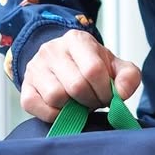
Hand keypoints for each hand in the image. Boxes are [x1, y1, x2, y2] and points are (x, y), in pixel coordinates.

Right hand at [20, 30, 141, 122]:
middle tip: (95, 101)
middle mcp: (52, 50)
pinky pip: (36, 106)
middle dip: (91, 101)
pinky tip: (64, 109)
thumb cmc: (90, 66)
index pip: (94, 70)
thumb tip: (121, 94)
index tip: (108, 95)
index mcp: (77, 40)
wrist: (64, 63)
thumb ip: (128, 77)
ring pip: (56, 97)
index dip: (105, 90)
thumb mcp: (115, 66)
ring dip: (73, 108)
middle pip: (76, 85)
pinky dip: (54, 114)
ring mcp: (35, 68)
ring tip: (79, 103)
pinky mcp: (25, 88)